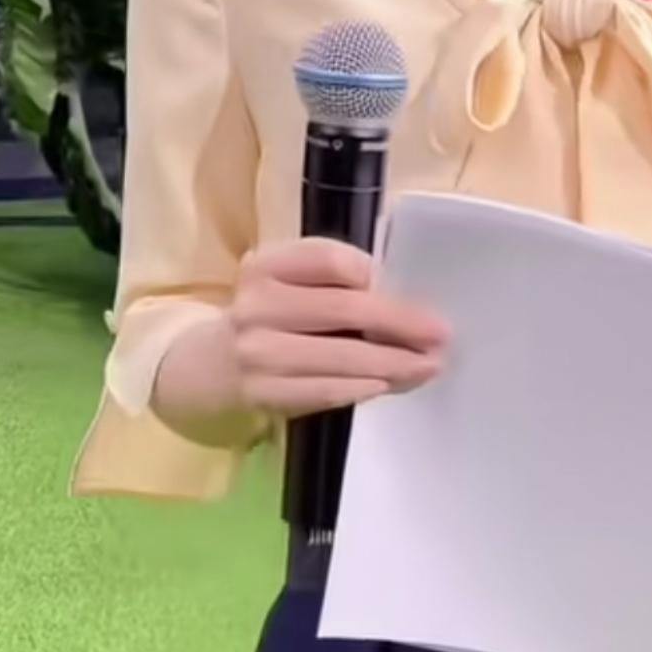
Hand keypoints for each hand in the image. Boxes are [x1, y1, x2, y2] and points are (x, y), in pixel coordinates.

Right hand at [230, 236, 447, 419]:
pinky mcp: (261, 393)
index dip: (371, 271)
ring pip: (340, 356)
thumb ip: (333, 281)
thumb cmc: (270, 315)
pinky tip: (388, 385)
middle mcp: (256, 304)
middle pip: (344, 309)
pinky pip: (324, 390)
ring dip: (393, 363)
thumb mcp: (288, 283)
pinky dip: (362, 387)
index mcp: (266, 265)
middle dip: (401, 323)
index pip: (328, 258)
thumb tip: (405, 298)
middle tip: (441, 334)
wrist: (210, 365)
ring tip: (428, 366)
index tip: (403, 286)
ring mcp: (255, 352)